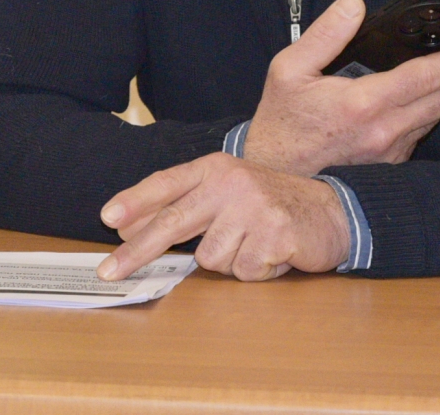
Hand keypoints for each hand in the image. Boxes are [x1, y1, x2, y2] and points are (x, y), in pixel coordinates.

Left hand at [97, 153, 349, 281]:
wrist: (332, 211)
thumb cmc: (268, 205)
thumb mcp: (225, 193)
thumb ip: (184, 205)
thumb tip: (128, 227)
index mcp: (214, 168)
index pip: (166, 184)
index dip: (135, 200)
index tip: (107, 218)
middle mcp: (231, 182)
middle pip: (173, 222)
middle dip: (137, 251)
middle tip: (110, 272)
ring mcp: (253, 207)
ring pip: (210, 258)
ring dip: (229, 262)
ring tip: (251, 246)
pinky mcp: (275, 234)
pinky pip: (243, 271)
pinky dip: (255, 271)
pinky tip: (271, 254)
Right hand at [243, 0, 439, 174]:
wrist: (278, 171)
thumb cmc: (283, 118)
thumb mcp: (290, 67)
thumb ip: (325, 34)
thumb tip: (355, 5)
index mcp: (364, 102)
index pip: (426, 76)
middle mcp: (385, 130)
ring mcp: (390, 151)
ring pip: (436, 117)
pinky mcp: (389, 163)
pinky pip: (421, 134)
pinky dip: (428, 113)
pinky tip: (417, 100)